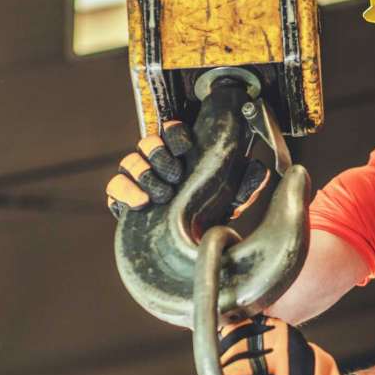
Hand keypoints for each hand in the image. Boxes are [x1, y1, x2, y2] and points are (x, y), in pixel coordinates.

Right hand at [105, 121, 271, 218]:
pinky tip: (140, 202)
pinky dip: (124, 192)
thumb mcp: (228, 198)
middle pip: (147, 143)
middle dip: (160, 156)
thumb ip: (243, 183)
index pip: (170, 130)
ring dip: (144, 174)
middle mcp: (156, 163)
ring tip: (159, 194)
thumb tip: (261, 170)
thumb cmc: (208, 214)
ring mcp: (138, 180)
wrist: (188, 244)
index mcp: (180, 154)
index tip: (185, 146)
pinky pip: (113, 188)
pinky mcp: (123, 200)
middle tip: (175, 175)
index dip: (174, 133)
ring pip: (129, 162)